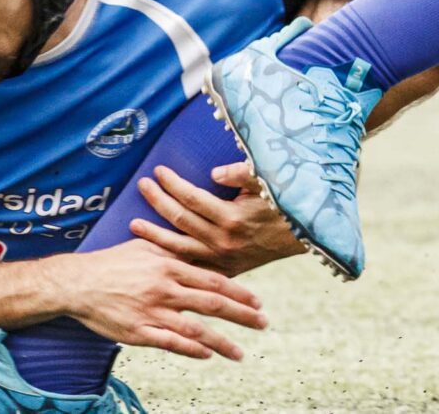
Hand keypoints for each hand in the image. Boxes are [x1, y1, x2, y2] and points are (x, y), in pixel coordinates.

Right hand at [58, 237, 266, 361]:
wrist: (78, 283)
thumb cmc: (114, 262)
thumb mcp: (147, 246)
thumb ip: (175, 249)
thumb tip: (200, 247)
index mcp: (170, 266)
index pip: (214, 280)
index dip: (239, 292)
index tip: (258, 301)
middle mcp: (165, 289)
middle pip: (212, 304)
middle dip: (242, 315)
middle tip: (263, 322)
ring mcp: (152, 312)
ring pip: (195, 329)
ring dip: (222, 342)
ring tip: (240, 353)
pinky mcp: (137, 332)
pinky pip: (169, 343)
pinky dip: (191, 350)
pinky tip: (207, 355)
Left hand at [128, 160, 303, 276]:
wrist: (305, 235)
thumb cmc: (285, 203)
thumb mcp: (268, 183)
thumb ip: (241, 175)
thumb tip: (213, 174)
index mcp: (232, 218)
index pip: (192, 197)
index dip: (173, 183)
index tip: (158, 170)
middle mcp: (222, 240)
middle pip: (180, 219)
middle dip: (158, 200)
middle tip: (142, 185)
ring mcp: (221, 258)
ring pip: (178, 247)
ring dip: (154, 234)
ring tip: (133, 224)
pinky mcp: (225, 268)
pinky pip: (191, 265)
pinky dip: (171, 259)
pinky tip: (155, 253)